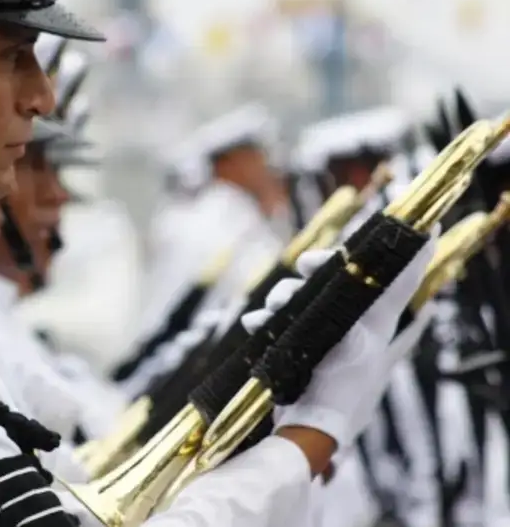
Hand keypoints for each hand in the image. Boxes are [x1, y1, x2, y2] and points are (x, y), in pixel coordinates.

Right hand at [242, 230, 437, 447]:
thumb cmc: (344, 391)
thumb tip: (355, 280)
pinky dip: (264, 318)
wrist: (315, 429)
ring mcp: (322, 333)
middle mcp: (350, 322)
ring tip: (271, 310)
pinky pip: (277, 320)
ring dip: (283, 295)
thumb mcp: (357, 348)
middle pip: (335, 277)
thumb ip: (358, 312)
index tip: (398, 227)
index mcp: (374, 321)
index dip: (401, 251)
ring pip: (300, 295)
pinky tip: (255, 324)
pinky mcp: (297, 345)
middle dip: (315, 266)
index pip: (395, 277)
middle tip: (305, 265)